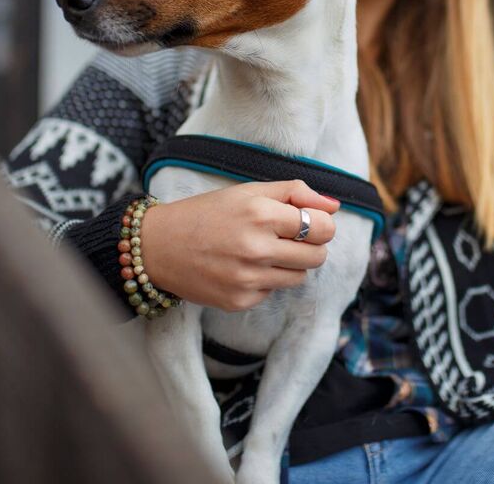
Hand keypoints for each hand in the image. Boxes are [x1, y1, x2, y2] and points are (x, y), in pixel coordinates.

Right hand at [139, 180, 338, 310]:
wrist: (158, 246)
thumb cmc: (207, 213)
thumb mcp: (249, 190)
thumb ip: (295, 193)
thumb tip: (335, 205)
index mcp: (261, 214)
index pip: (322, 228)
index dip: (322, 224)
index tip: (312, 222)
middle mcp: (256, 249)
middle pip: (318, 256)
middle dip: (312, 246)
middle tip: (290, 237)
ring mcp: (248, 279)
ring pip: (300, 276)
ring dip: (291, 263)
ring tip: (264, 250)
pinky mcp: (239, 301)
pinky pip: (273, 291)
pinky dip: (266, 280)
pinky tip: (243, 266)